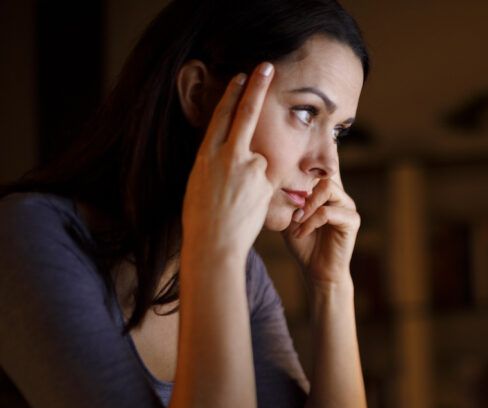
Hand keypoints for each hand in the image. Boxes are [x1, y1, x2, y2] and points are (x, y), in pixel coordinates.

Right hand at [181, 63, 274, 265]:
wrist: (214, 244)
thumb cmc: (203, 219)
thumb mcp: (201, 182)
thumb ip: (218, 163)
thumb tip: (234, 153)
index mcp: (206, 154)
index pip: (222, 115)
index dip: (233, 94)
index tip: (243, 76)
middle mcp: (227, 154)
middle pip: (245, 113)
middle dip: (256, 87)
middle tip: (266, 67)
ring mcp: (248, 166)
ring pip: (261, 163)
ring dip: (255, 180)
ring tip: (239, 204)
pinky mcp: (265, 181)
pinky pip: (267, 182)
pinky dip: (262, 193)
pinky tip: (249, 208)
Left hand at [283, 174, 360, 285]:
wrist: (316, 271)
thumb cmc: (302, 243)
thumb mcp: (288, 216)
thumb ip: (286, 198)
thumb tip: (272, 176)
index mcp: (326, 191)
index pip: (321, 166)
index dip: (307, 162)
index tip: (287, 165)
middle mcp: (340, 195)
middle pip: (323, 173)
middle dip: (302, 188)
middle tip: (290, 209)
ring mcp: (348, 206)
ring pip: (327, 188)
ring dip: (307, 205)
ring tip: (295, 221)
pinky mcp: (352, 221)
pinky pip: (327, 212)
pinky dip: (311, 222)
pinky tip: (301, 233)